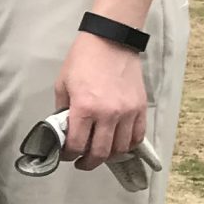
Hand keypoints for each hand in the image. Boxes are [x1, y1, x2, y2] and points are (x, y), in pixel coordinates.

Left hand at [53, 31, 146, 169]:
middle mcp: (108, 114)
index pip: (77, 145)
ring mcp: (127, 112)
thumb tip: (63, 129)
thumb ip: (62, 110)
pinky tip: (118, 143)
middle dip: (88, 163)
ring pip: (120, 149)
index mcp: (85, 108)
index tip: (66, 155)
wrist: (111, 40)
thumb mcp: (63, 84)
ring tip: (99, 152)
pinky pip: (137, 136)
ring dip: (108, 155)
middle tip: (81, 162)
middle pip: (100, 153)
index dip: (69, 155)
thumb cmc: (85, 59)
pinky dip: (128, 145)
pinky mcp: (140, 108)